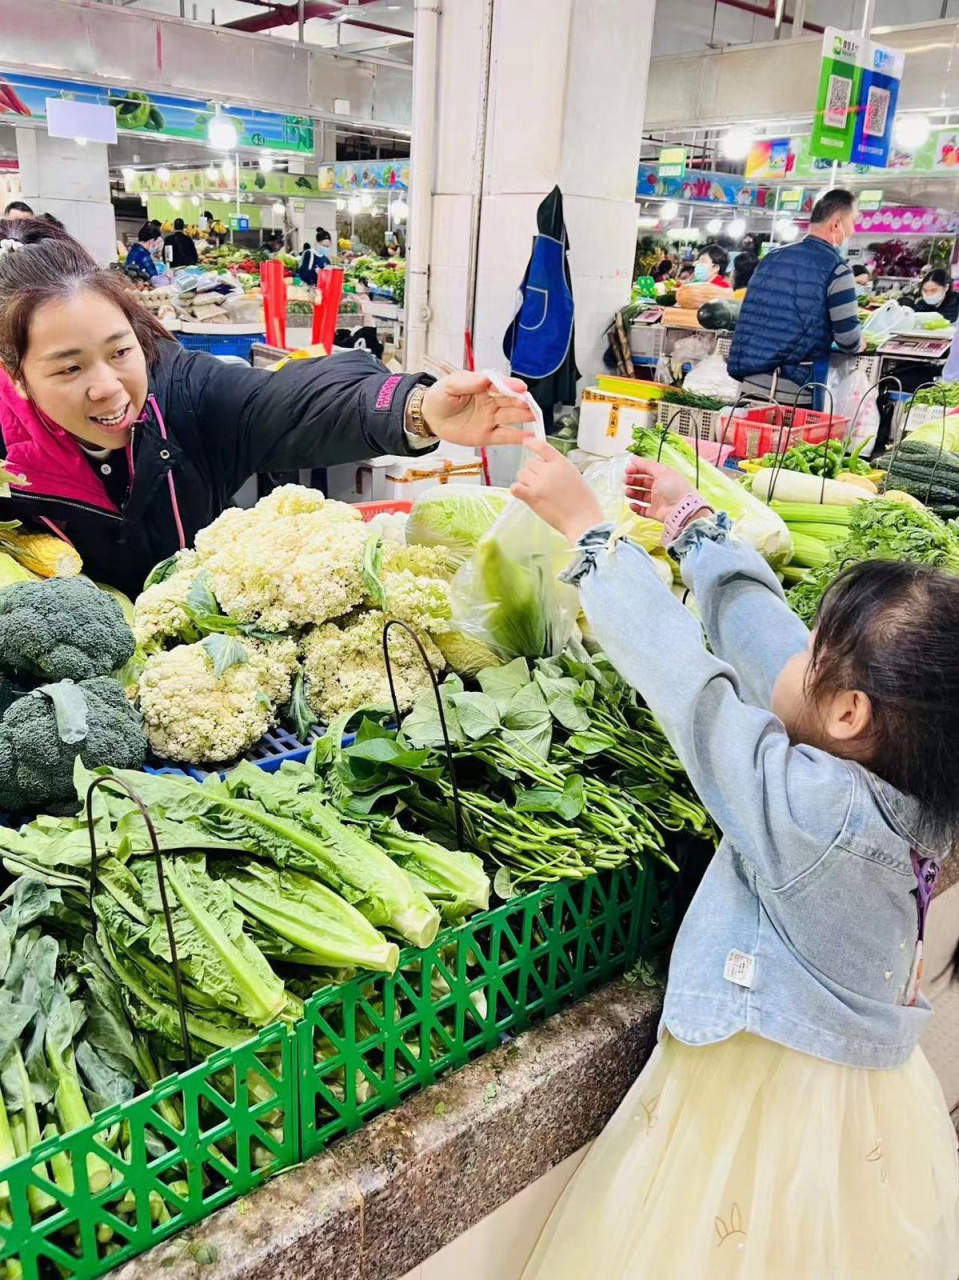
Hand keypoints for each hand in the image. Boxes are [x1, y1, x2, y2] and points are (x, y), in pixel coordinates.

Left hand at [420, 371, 534, 446]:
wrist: (430, 417)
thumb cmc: (440, 397)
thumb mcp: (449, 385)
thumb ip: (466, 382)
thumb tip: (484, 379)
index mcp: (484, 386)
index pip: (501, 385)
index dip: (511, 385)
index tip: (520, 387)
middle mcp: (492, 402)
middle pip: (510, 401)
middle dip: (521, 401)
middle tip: (527, 403)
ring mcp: (492, 419)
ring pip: (512, 417)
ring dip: (524, 416)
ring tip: (533, 416)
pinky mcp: (488, 436)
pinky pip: (505, 436)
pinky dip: (518, 438)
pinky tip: (530, 438)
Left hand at [511, 435, 603, 544]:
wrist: (582, 520)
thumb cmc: (584, 502)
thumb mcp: (576, 476)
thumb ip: (560, 469)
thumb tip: (546, 468)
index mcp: (562, 463)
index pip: (542, 447)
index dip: (532, 442)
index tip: (526, 441)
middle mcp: (549, 470)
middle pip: (530, 463)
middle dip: (533, 471)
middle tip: (541, 483)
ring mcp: (539, 484)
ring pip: (521, 474)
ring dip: (525, 481)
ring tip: (535, 490)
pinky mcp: (532, 498)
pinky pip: (515, 488)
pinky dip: (517, 490)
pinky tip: (524, 494)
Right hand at [624, 456, 703, 524]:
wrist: (682, 509)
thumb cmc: (674, 488)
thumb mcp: (661, 472)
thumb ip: (646, 465)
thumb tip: (633, 458)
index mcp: (663, 476)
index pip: (648, 470)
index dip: (637, 469)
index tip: (627, 470)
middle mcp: (660, 487)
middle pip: (643, 483)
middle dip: (633, 481)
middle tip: (625, 481)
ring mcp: (658, 500)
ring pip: (642, 496)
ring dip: (633, 493)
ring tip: (628, 492)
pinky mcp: (655, 512)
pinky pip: (643, 510)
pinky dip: (636, 507)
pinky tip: (632, 504)